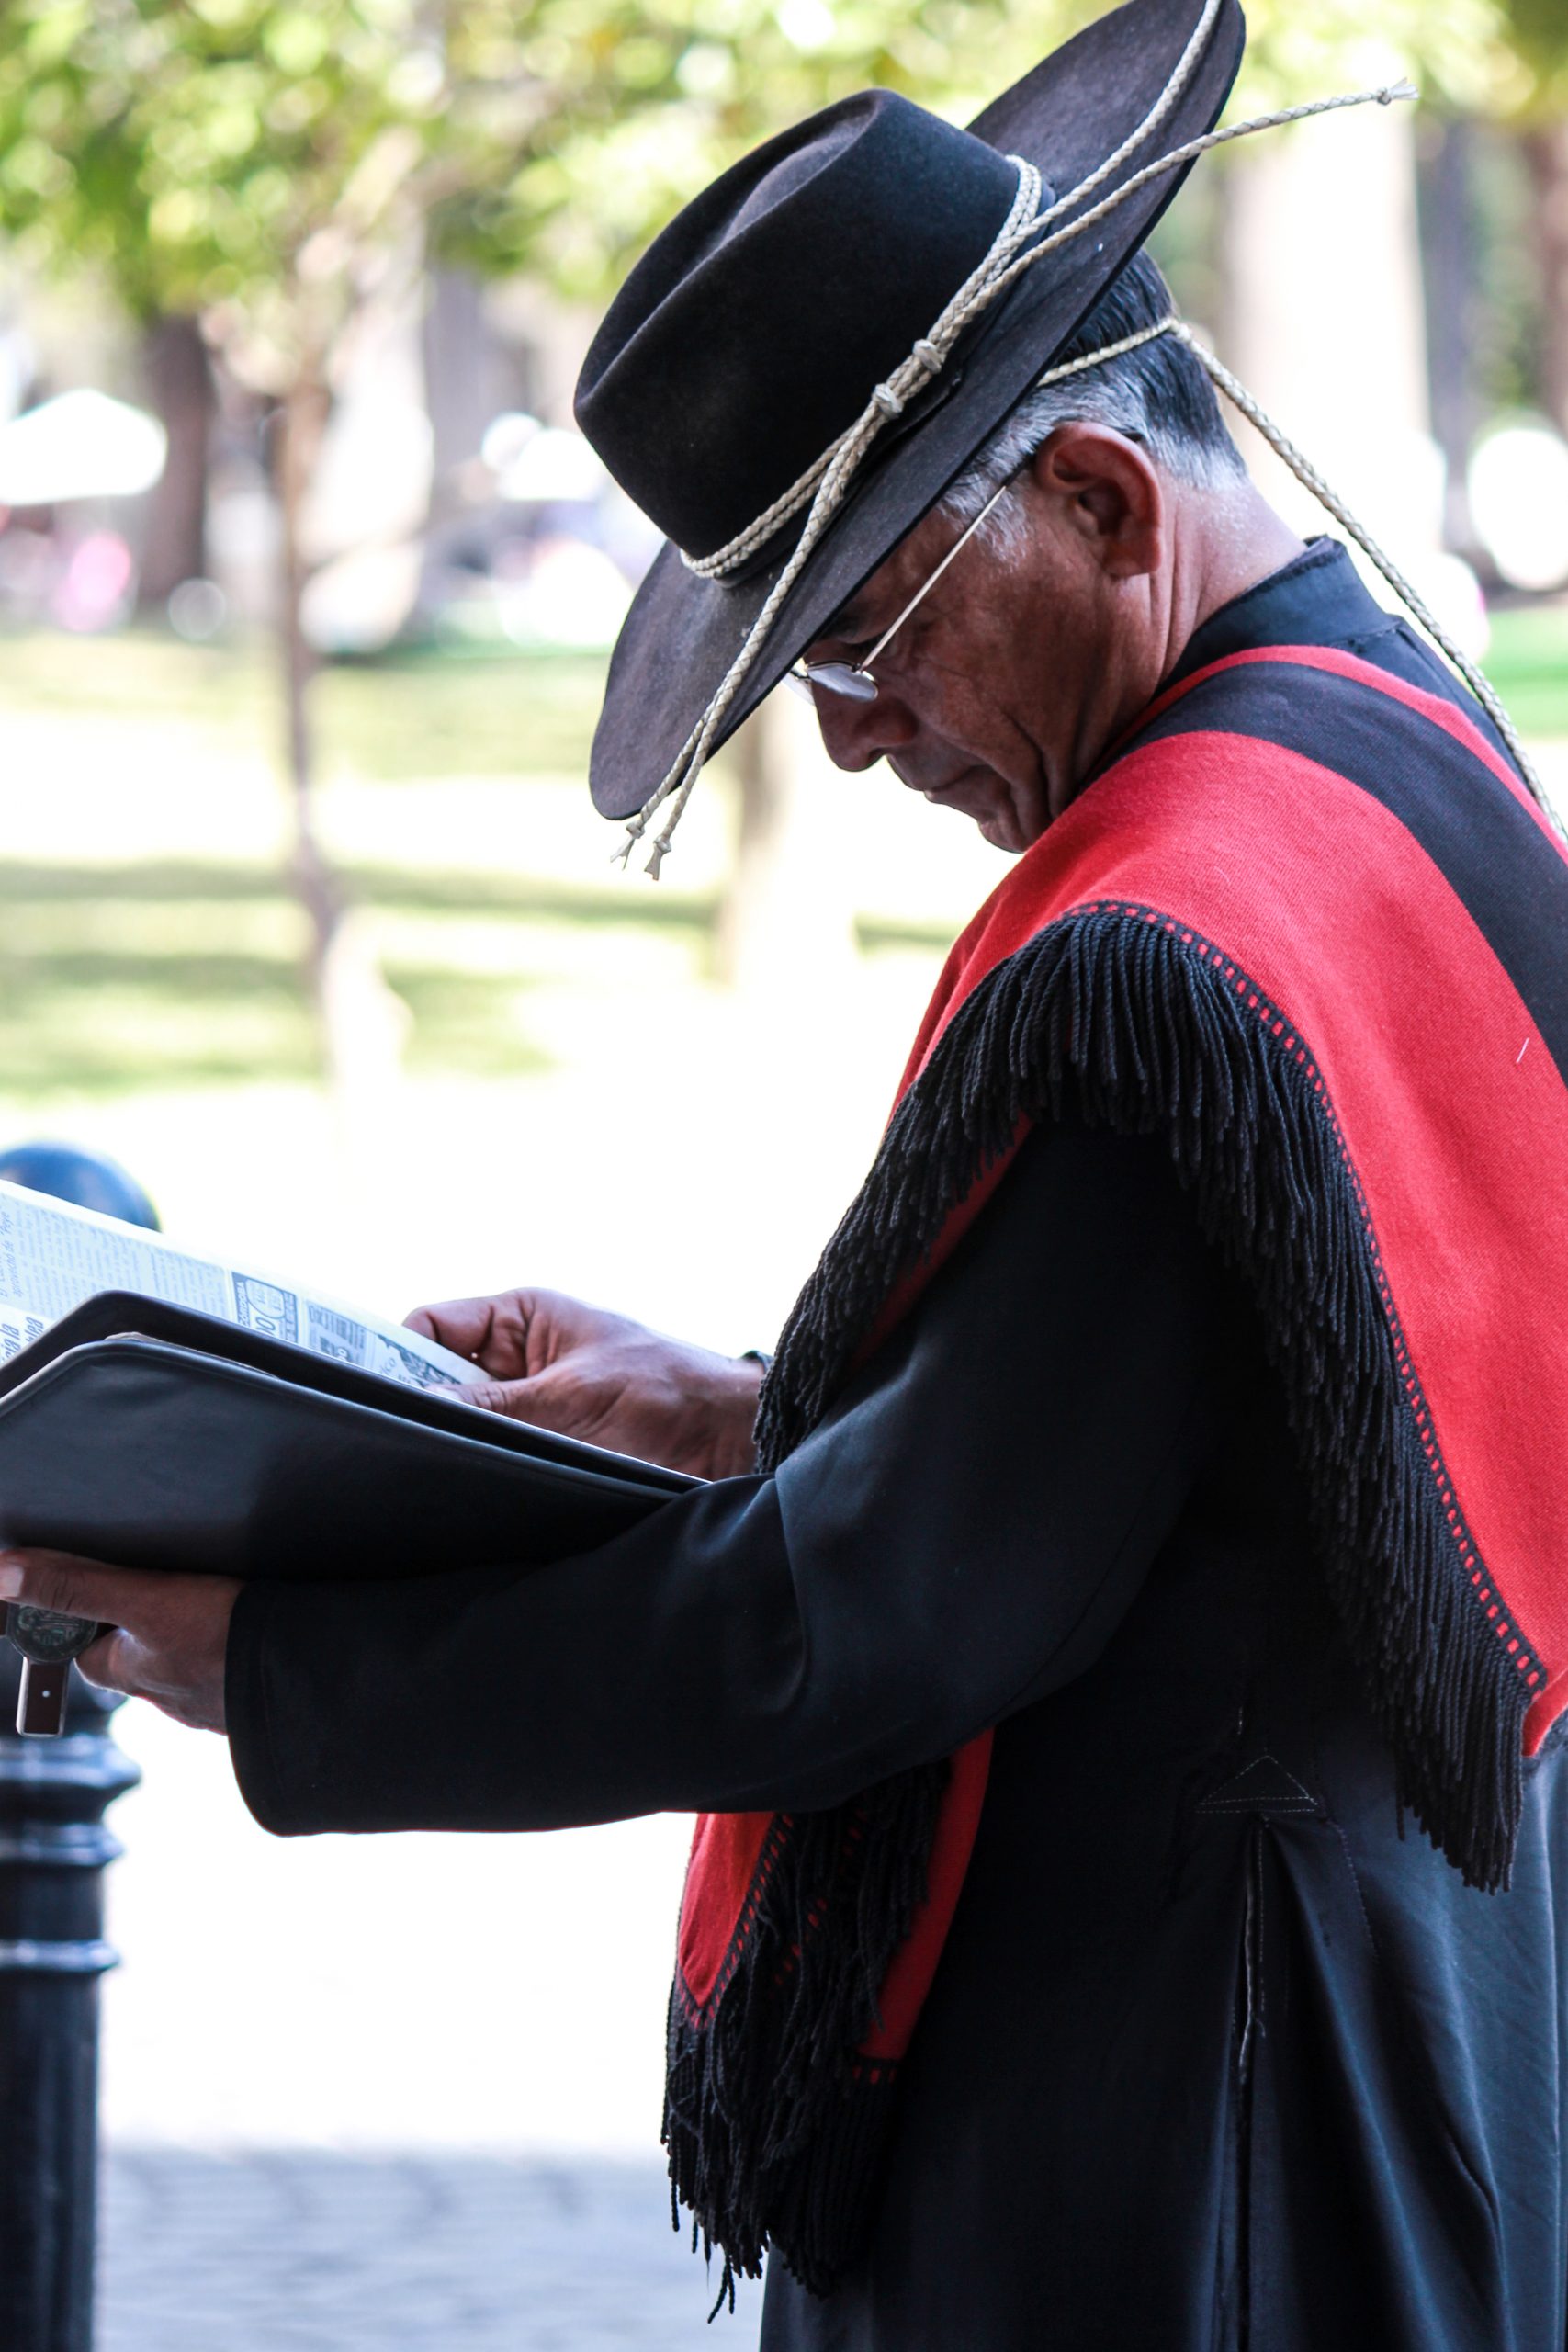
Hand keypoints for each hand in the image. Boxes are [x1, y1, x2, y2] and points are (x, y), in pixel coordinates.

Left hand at [0, 1549, 236, 1732]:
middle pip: (135, 1656)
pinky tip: (251, 1633)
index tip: (95, 1587)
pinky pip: (229, 1672)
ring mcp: (210, 1703)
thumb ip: (75, 1585)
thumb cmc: (223, 1637)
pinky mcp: (251, 1698)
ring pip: (184, 1666)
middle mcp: (165, 1696)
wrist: (309, 1675)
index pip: (86, 1648)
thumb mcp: (143, 1599)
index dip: (82, 1617)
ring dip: (190, 1641)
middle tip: (163, 1583)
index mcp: (130, 1674)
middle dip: (142, 1625)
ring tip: (213, 1602)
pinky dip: (231, 1654)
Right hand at [404, 1288, 764, 1479]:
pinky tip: (468, 1492)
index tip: (363, 1390)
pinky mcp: (545, 1450)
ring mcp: (530, 1407)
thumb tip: (421, 1414)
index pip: (431, 1327)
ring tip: (430, 1469)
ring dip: (455, 1446)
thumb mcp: (572, 1399)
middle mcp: (518, 1360)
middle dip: (420, 1408)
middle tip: (391, 1439)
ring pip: (463, 1426)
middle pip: (438, 1380)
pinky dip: (482, 1472)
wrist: (733, 1441)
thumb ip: (494, 1410)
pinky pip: (494, 1458)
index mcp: (522, 1319)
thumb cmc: (669, 1394)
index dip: (391, 1354)